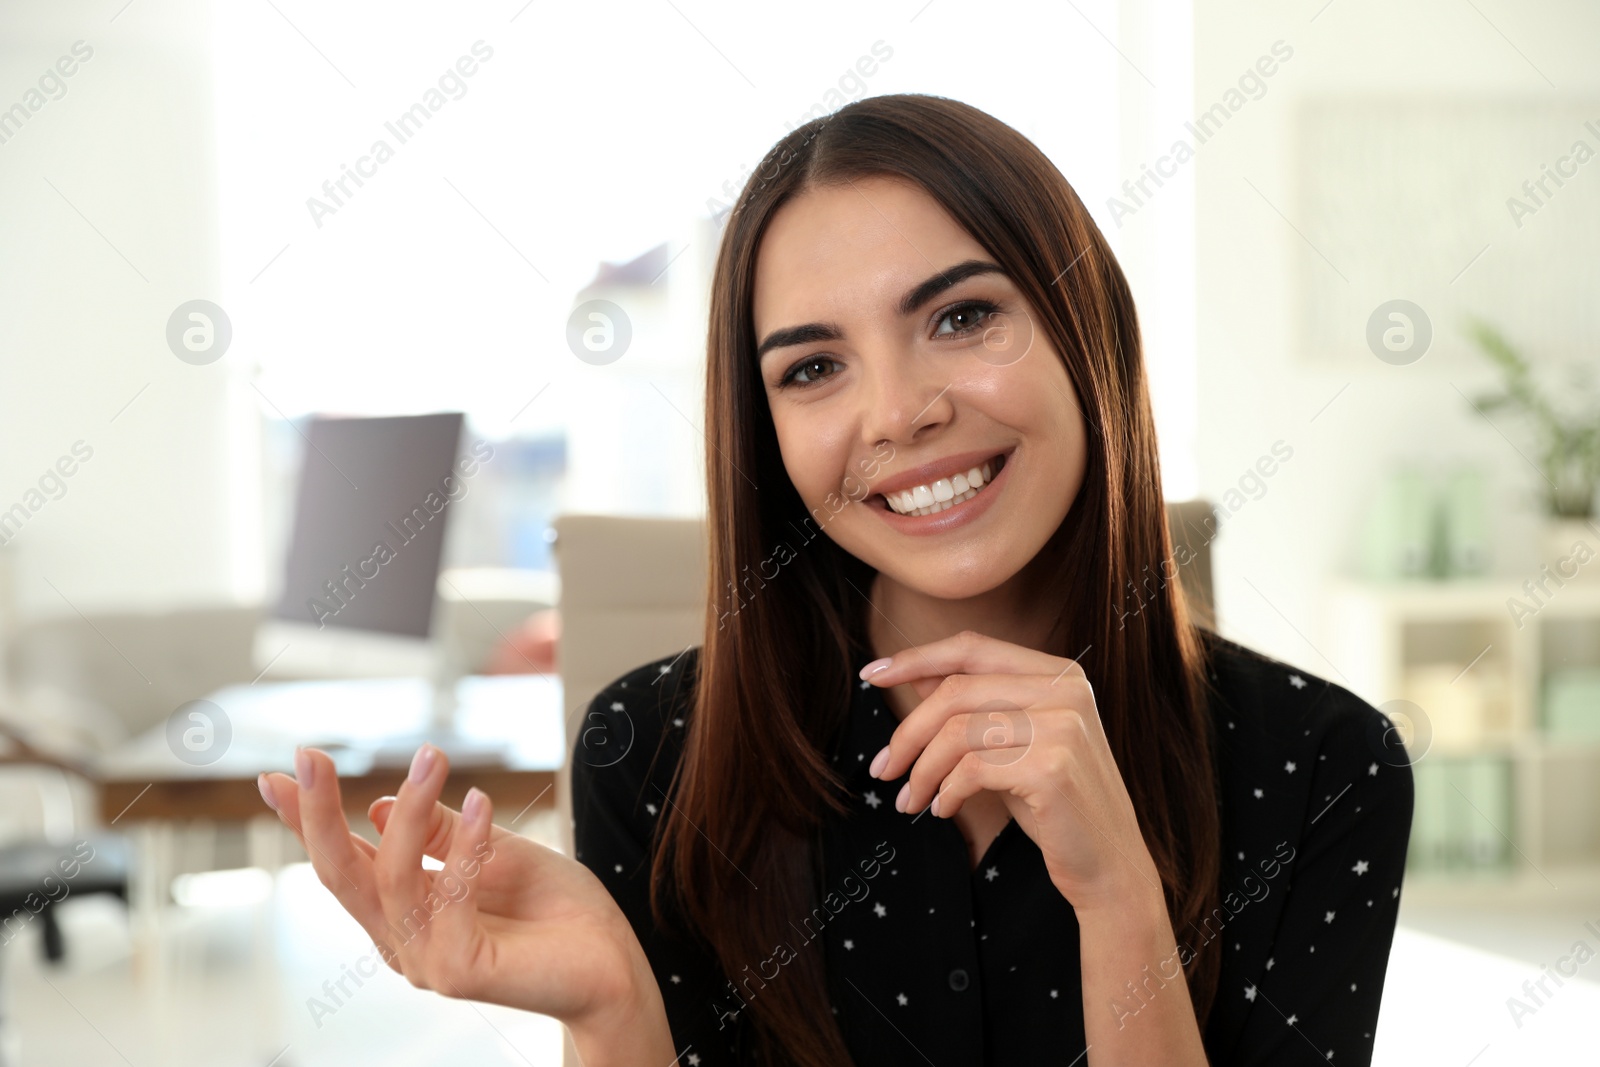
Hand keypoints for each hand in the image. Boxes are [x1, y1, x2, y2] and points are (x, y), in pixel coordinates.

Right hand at [257, 745, 659, 1038]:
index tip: (275, 773)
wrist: (614, 966)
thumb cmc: (558, 911)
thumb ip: (444, 834)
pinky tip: (486, 803)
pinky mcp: (458, 971)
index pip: (343, 862)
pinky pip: (450, 897)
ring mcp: (425, 961)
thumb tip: (381, 805)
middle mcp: (401, 941)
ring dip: (413, 810)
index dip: (306, 819)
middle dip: (318, 814)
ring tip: (434, 756)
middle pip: (341, 875)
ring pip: (394, 878)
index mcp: (402, 913)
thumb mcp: (497, 850)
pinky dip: (466, 847)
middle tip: (309, 756)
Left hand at [863, 630, 1163, 911]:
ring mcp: (1064, 725)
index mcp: (1059, 673)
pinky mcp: (1053, 767)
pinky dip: (946, 791)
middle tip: (883, 769)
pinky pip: (972, 769)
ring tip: (910, 801)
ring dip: (921, 771)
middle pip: (956, 691)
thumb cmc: (1055, 804)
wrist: (1110, 866)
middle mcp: (1066, 689)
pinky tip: (943, 809)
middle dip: (908, 732)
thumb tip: (914, 675)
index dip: (916, 658)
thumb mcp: (1012, 744)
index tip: (870, 676)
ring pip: (957, 732)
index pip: (972, 648)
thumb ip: (974, 707)